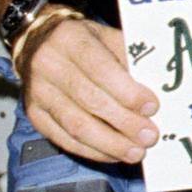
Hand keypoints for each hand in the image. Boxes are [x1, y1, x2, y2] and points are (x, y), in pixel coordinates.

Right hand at [18, 17, 160, 163]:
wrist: (38, 43)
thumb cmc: (83, 41)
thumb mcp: (106, 36)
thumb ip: (129, 58)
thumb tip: (156, 89)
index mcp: (70, 38)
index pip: (101, 69)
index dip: (128, 92)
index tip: (152, 107)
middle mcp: (48, 64)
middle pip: (90, 101)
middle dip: (124, 122)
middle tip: (150, 136)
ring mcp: (37, 93)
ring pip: (76, 125)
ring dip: (110, 144)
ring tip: (136, 152)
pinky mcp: (35, 115)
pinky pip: (64, 139)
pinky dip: (92, 151)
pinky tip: (113, 155)